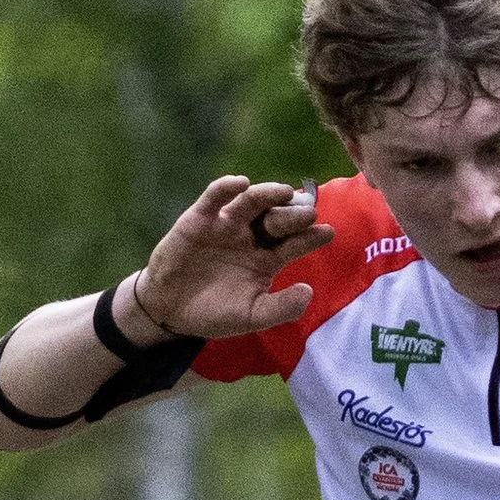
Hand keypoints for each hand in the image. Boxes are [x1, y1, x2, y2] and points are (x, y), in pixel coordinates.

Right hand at [130, 176, 333, 341]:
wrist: (170, 310)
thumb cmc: (215, 312)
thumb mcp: (252, 316)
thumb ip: (281, 308)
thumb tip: (309, 291)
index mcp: (268, 258)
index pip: (295, 243)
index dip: (311, 237)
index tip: (328, 232)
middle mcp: (252, 237)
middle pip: (278, 218)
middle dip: (294, 214)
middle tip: (309, 212)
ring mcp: (227, 225)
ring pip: (252, 202)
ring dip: (268, 194)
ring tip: (284, 191)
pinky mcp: (200, 219)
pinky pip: (214, 198)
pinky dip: (226, 188)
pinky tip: (241, 183)